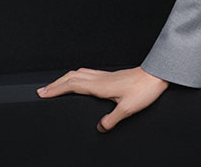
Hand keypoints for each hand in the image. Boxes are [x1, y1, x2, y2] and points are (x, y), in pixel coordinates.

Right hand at [36, 66, 169, 131]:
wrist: (157, 74)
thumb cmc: (144, 89)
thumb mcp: (127, 109)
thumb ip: (111, 120)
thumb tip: (99, 128)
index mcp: (100, 85)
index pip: (72, 85)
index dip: (56, 89)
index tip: (42, 93)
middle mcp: (101, 78)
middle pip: (72, 76)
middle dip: (56, 83)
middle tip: (42, 90)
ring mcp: (106, 75)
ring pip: (80, 73)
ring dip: (65, 78)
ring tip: (56, 85)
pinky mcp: (112, 76)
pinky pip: (88, 73)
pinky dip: (77, 76)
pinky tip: (80, 81)